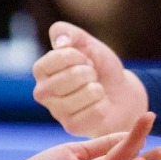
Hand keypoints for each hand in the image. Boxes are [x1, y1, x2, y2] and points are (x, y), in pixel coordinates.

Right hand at [32, 21, 149, 137]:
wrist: (119, 91)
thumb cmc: (99, 67)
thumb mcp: (86, 43)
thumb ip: (68, 33)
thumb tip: (61, 43)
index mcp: (41, 70)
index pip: (58, 57)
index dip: (78, 56)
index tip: (83, 59)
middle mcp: (42, 92)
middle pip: (72, 76)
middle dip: (90, 72)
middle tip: (91, 76)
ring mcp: (56, 111)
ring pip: (87, 93)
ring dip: (98, 88)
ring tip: (95, 90)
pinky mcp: (72, 127)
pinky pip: (96, 111)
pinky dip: (104, 104)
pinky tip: (99, 105)